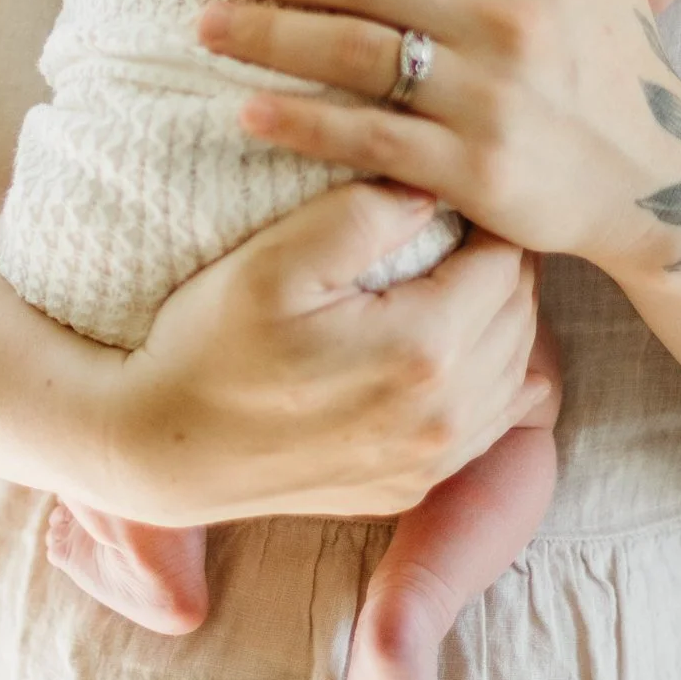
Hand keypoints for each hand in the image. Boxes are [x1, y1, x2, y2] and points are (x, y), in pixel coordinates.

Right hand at [82, 175, 546, 527]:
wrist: (163, 446)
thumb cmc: (209, 341)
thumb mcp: (277, 257)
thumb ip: (366, 213)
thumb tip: (433, 191)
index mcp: (423, 348)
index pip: (503, 262)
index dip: (486, 218)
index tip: (455, 194)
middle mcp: (443, 416)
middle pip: (517, 316)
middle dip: (501, 265)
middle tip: (462, 228)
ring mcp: (428, 462)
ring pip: (514, 371)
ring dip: (501, 320)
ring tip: (461, 278)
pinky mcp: (409, 488)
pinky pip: (489, 428)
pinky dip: (492, 382)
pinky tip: (467, 353)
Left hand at [190, 0, 673, 274]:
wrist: (668, 182)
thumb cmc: (619, 57)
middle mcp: (509, 21)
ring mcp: (491, 99)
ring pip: (353, 54)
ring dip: (268, 35)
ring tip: (206, 24)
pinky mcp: (476, 172)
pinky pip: (369, 139)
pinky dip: (304, 124)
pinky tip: (249, 111)